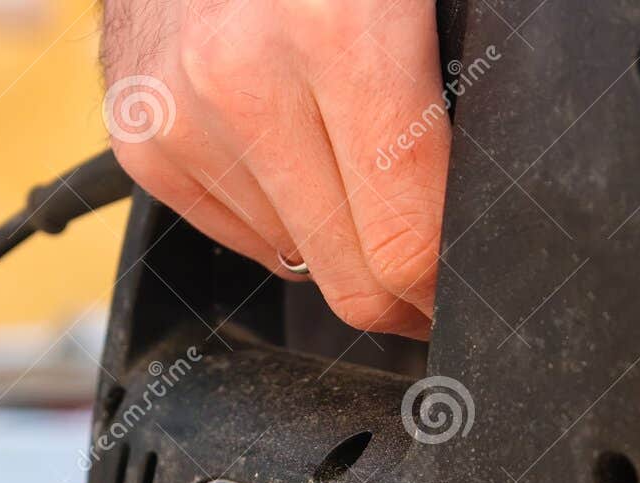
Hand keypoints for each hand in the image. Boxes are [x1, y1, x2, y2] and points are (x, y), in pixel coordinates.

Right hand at [100, 0, 448, 339]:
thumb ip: (463, 82)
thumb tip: (495, 195)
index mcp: (338, 34)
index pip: (408, 240)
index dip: (448, 285)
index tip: (465, 287)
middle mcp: (244, 82)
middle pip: (349, 275)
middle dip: (404, 292)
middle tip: (432, 278)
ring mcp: (181, 117)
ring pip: (296, 262)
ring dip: (339, 242)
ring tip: (357, 174)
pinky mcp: (143, 140)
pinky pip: (240, 234)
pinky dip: (281, 215)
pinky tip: (297, 155)